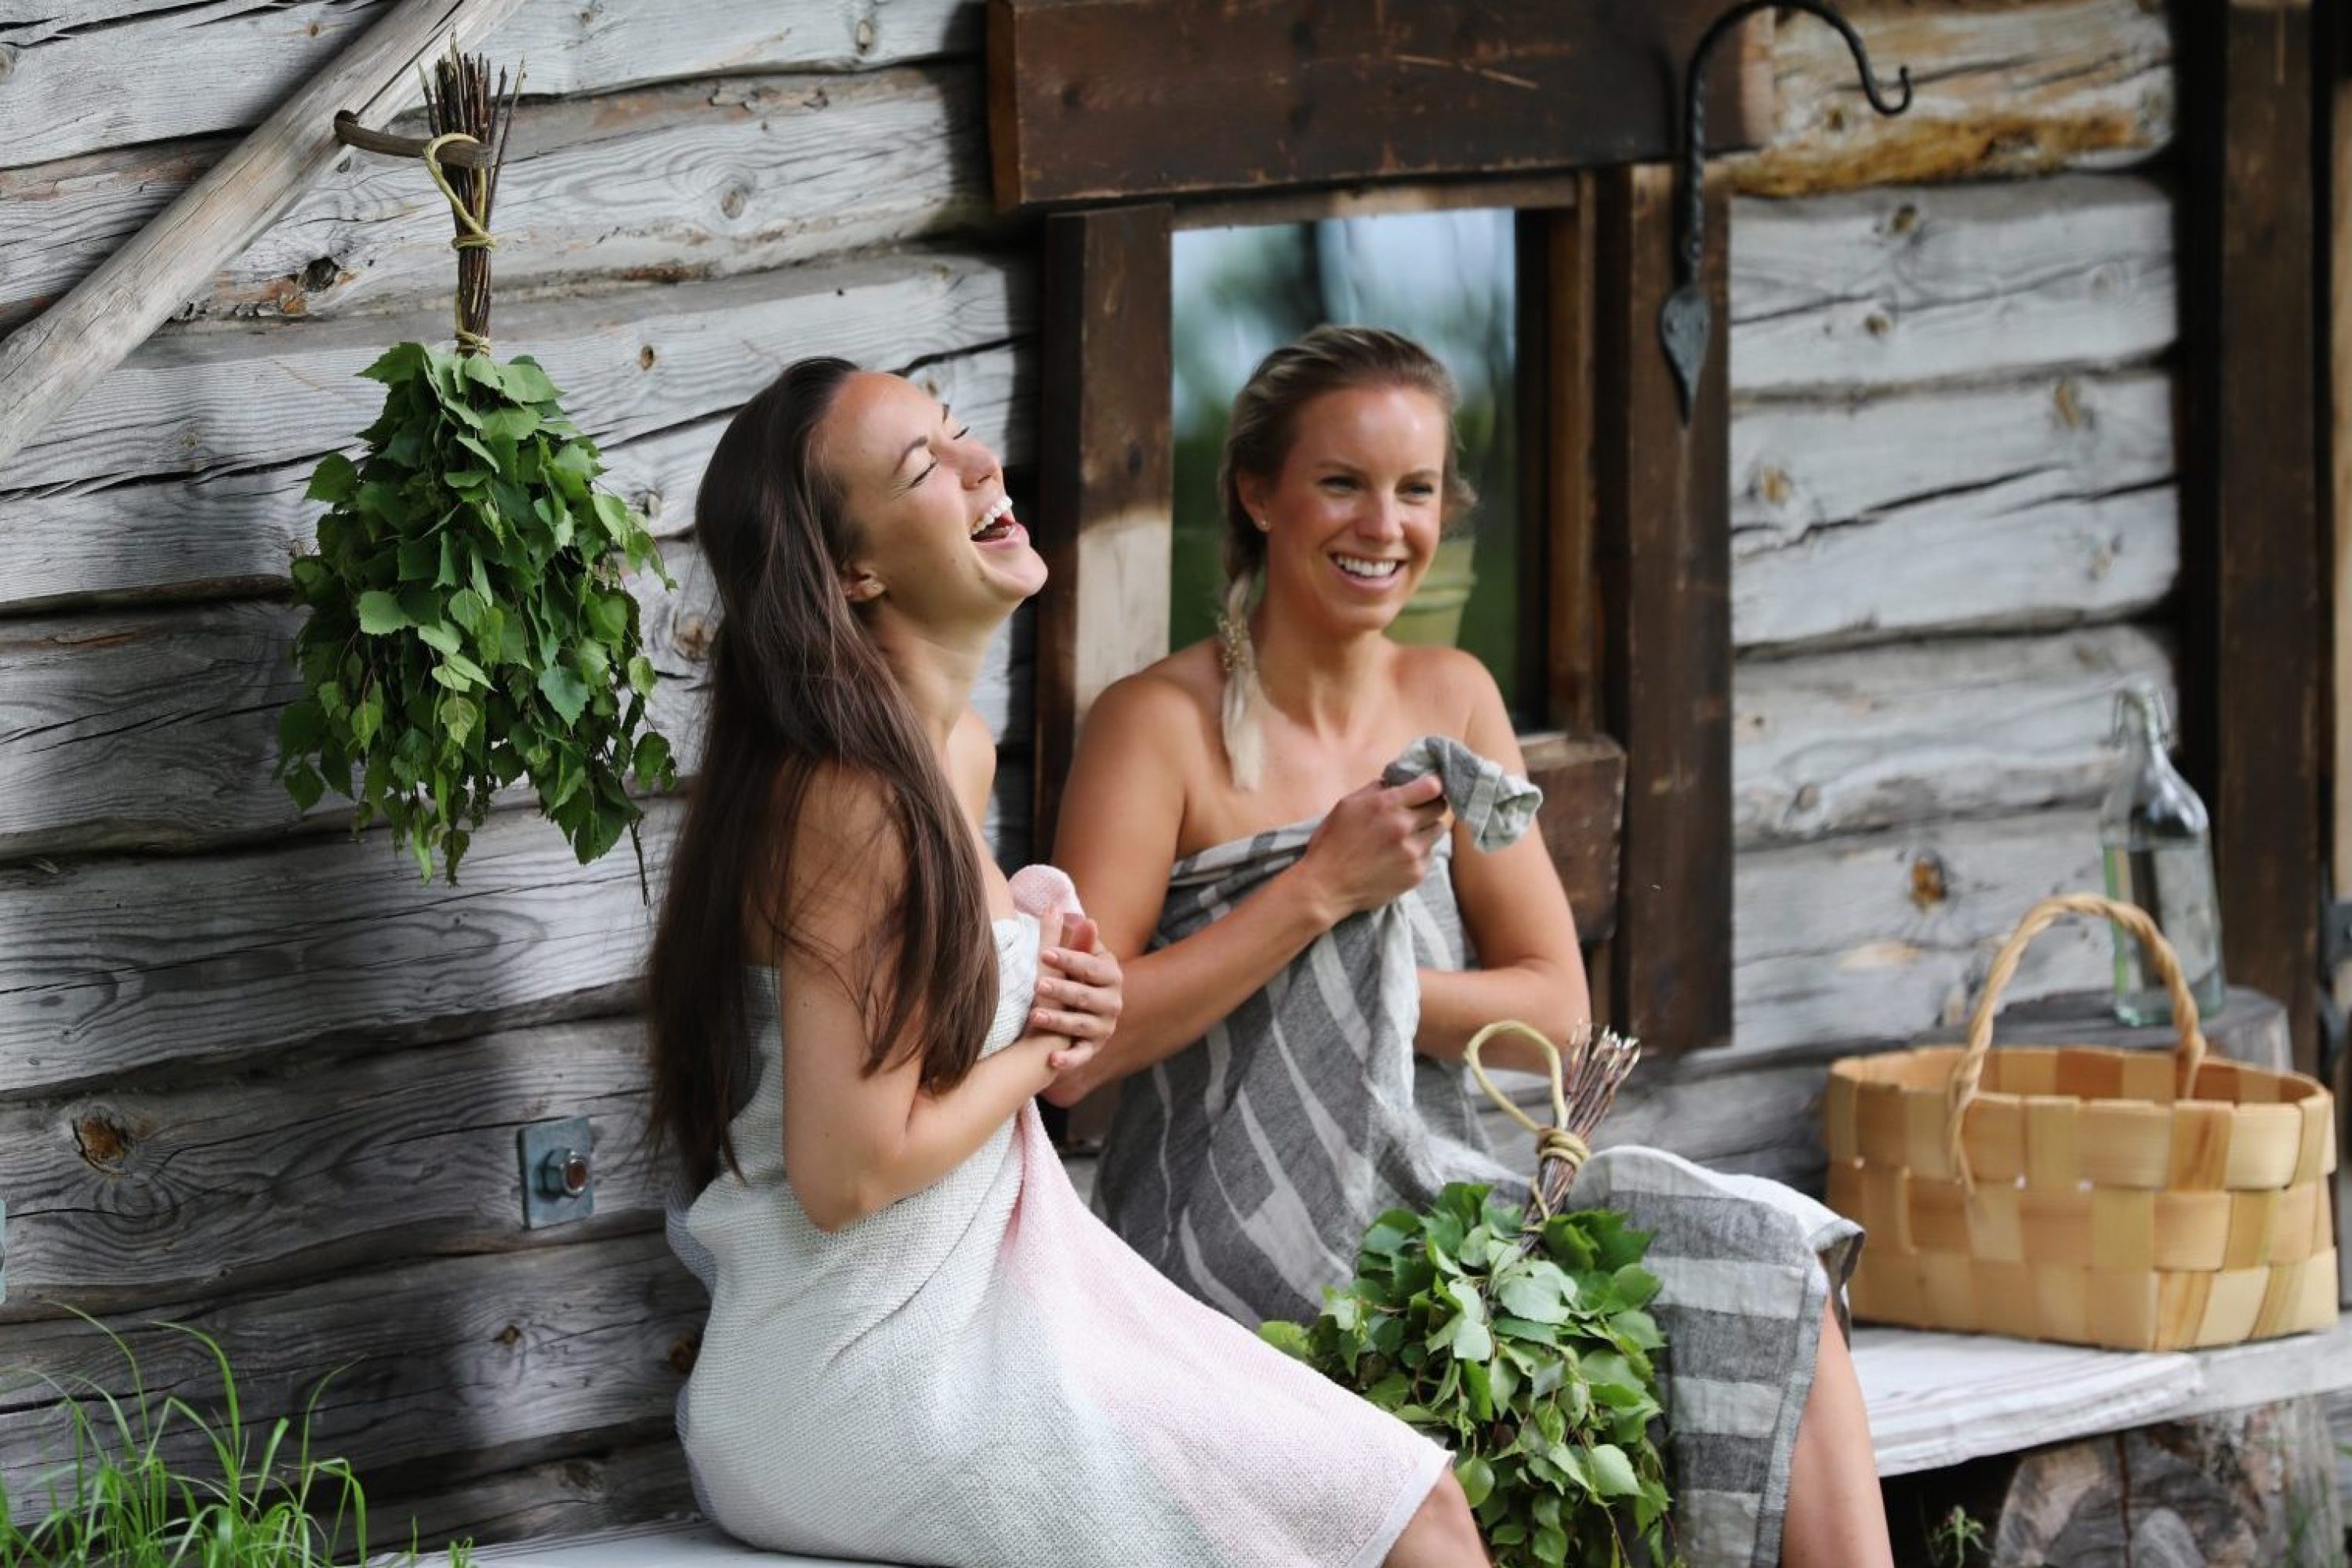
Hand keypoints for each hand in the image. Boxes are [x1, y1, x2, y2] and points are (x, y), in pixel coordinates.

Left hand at [1029, 914, 1122, 1074]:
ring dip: (1059, 1021)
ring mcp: (1103, 1027)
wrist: (1073, 1015)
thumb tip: (1070, 910)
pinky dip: (1068, 1060)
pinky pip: (1080, 1056)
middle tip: (1038, 985)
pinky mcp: (1091, 1049)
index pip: (1090, 966)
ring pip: (1080, 1024)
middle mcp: (1113, 1002)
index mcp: (1111, 974)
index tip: (1044, 953)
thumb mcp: (1074, 959)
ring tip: (1034, 1016)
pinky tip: (1051, 1061)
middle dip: (1062, 990)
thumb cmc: (1072, 979)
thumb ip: (1072, 937)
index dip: (1068, 959)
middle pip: (1086, 996)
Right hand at [1294, 772, 1450, 921]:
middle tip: (1419, 811)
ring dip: (1426, 829)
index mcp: (1386, 804)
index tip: (1429, 789)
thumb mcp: (1346, 805)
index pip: (1432, 786)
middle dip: (1430, 805)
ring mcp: (1412, 851)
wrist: (1326, 886)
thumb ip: (1375, 790)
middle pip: (1439, 807)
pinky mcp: (1416, 873)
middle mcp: (1403, 826)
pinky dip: (1420, 852)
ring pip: (1438, 830)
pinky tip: (1399, 856)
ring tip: (1407, 836)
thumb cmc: (1332, 843)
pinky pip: (1429, 854)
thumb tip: (1396, 781)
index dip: (1433, 785)